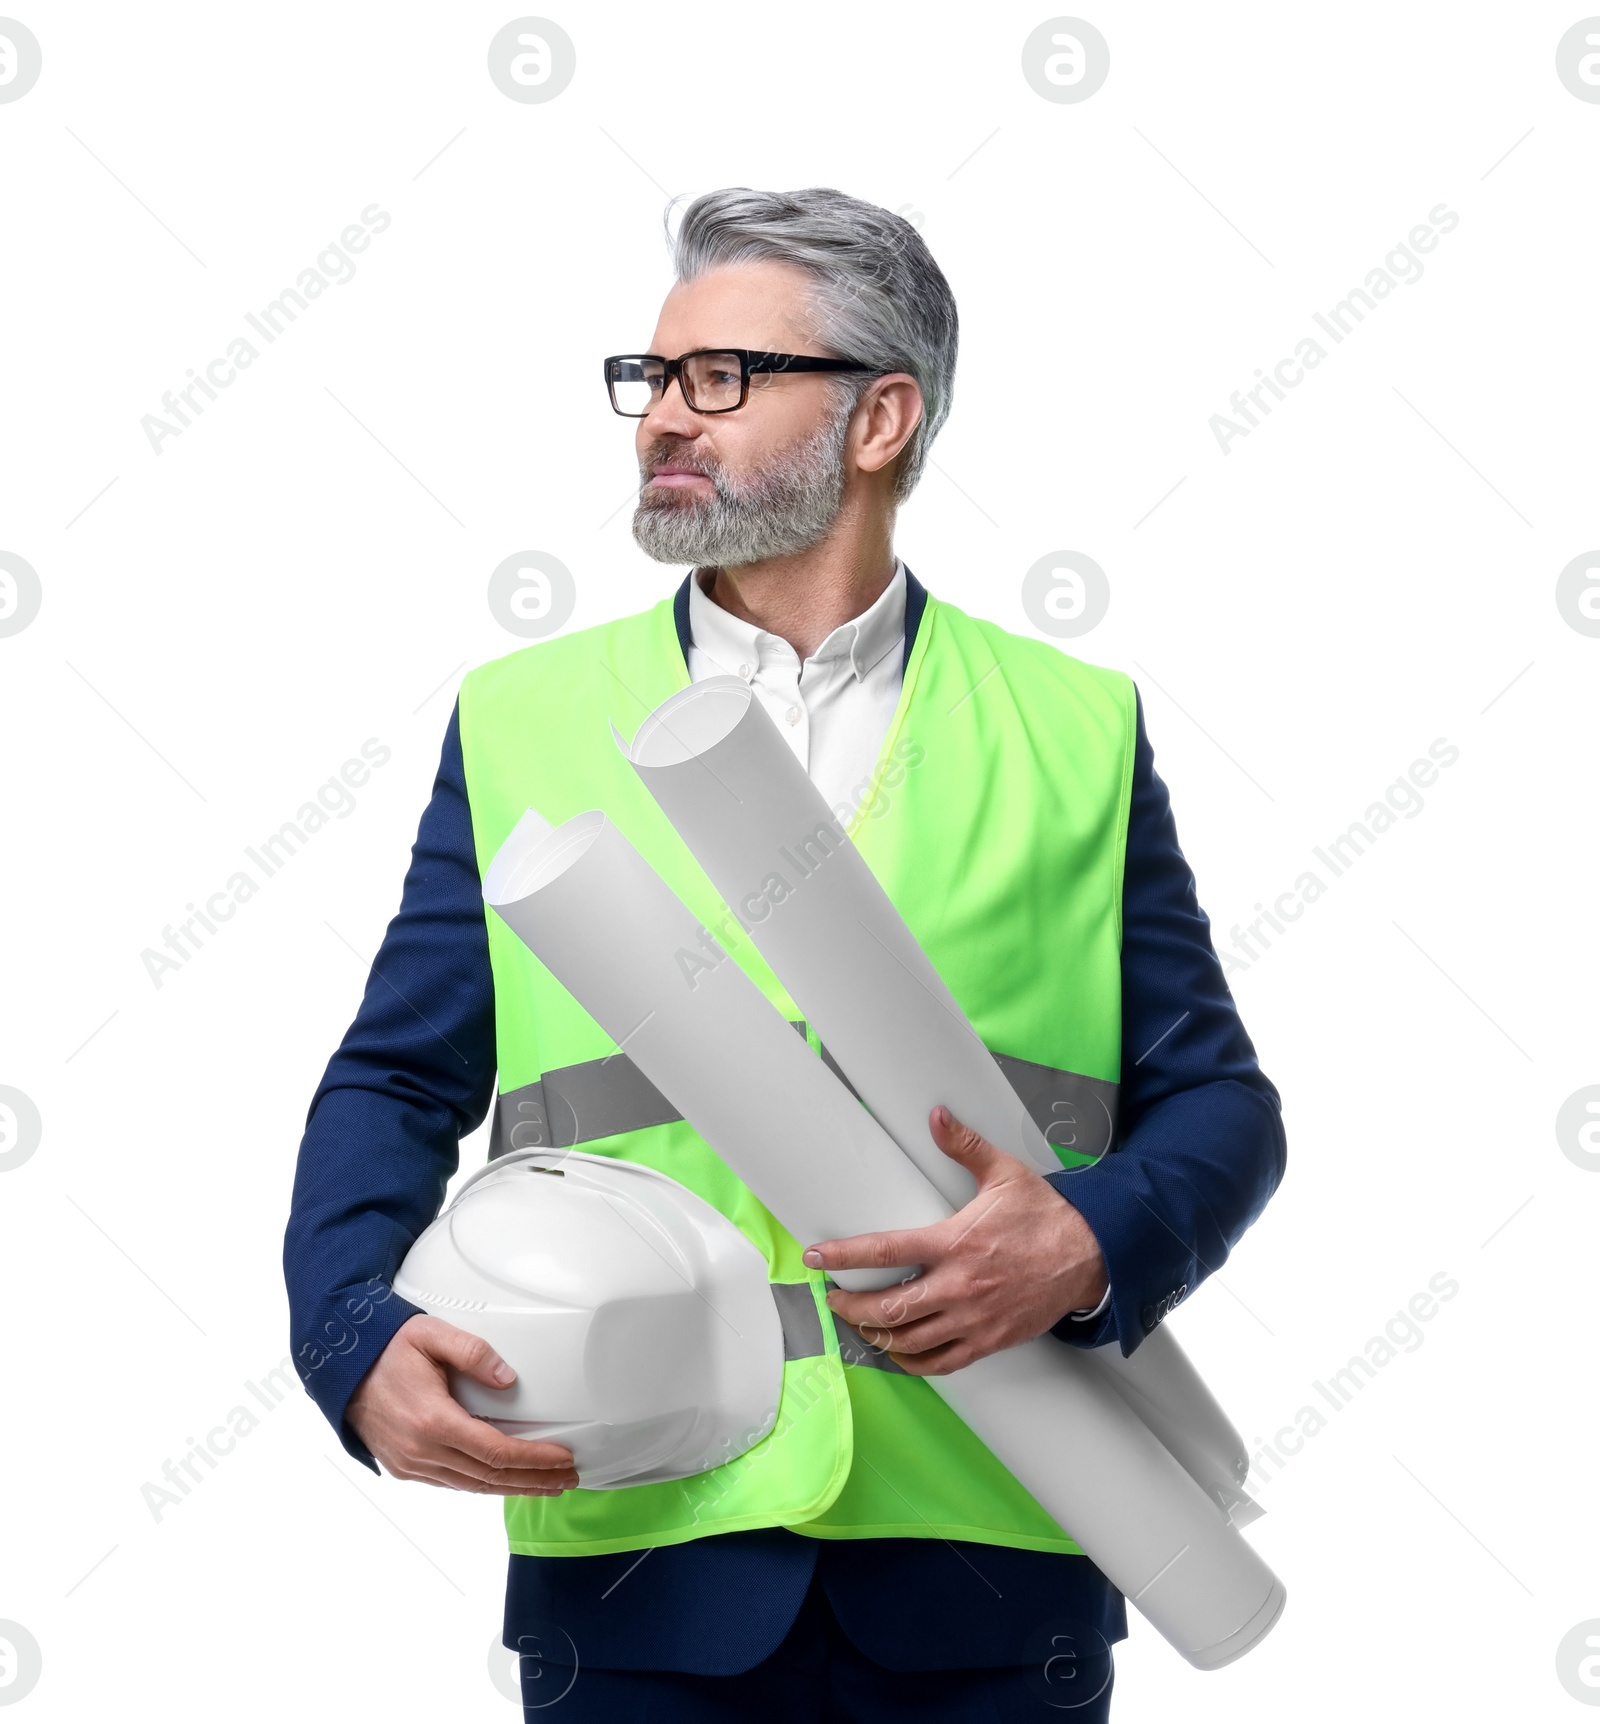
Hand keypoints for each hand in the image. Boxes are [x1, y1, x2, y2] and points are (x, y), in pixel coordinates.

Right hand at [345, 1314, 578, 1495]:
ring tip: (545, 1486)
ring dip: (512, 1488)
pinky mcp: (404, 1467)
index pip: (496, 1452)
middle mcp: (422, 1451)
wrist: (343, 1368)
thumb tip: (508, 1378)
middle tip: (566, 1480)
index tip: (563, 1460)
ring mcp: (411, 1464)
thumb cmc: (387, 1350)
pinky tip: (504, 1481)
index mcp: (433, 1421)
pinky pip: (451, 1484)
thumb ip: (473, 1352)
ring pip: (472, 1487)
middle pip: (490, 1477)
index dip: (534, 1460)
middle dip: (533, 1480)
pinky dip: (482, 1485)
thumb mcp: (431, 1334)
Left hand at [804, 1106, 1108, 1375]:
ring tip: (858, 1325)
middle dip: (851, 1307)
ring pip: (910, 1339)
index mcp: (954, 1242)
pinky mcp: (990, 1340)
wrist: (1091, 1255)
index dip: (844, 1256)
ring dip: (876, 1335)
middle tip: (833, 1299)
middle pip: (888, 1308)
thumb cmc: (1046, 1214)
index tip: (816, 1257)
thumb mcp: (1003, 1173)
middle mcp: (959, 1285)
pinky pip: (942, 1363)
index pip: (886, 1251)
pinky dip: (913, 1362)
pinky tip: (898, 1353)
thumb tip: (937, 1116)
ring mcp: (974, 1318)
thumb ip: (964, 1146)